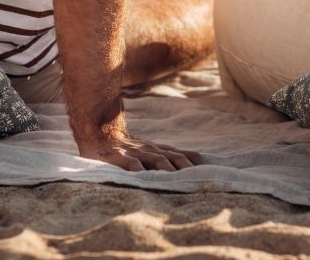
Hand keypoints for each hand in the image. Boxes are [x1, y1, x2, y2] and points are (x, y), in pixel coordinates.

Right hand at [76, 126, 204, 171]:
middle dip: (184, 168)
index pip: (181, 155)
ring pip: (155, 159)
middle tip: (195, 179)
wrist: (99, 131)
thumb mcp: (150, 150)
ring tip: (174, 178)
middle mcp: (150, 150)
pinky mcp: (118, 157)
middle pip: (172, 158)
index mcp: (158, 150)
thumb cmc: (127, 146)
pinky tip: (141, 174)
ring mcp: (135, 152)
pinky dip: (137, 168)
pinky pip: (129, 162)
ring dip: (165, 168)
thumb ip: (168, 157)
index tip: (210, 172)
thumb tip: (194, 166)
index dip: (194, 164)